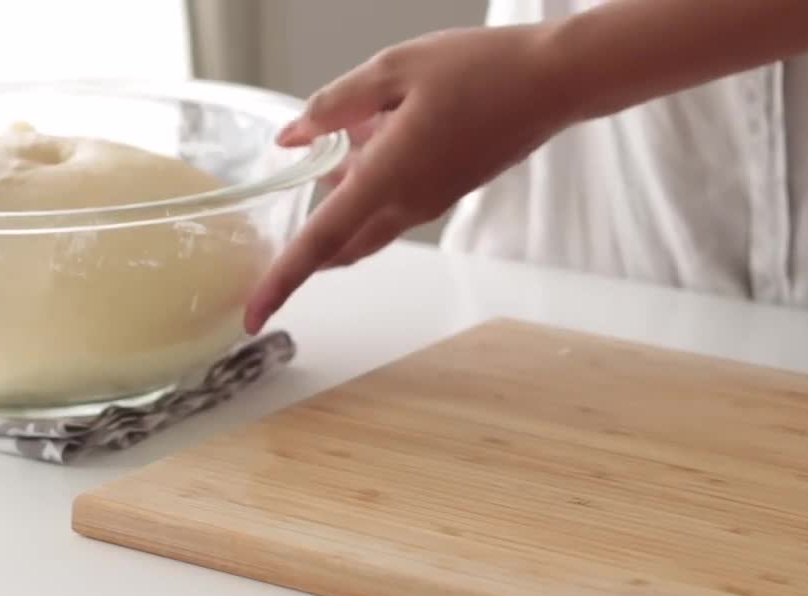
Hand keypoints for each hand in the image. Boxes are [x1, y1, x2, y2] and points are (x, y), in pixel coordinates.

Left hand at [243, 24, 575, 332]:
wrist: (554, 83)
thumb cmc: (483, 69)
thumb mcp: (395, 68)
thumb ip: (336, 105)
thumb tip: (292, 136)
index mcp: (390, 176)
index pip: (322, 241)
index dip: (282, 281)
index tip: (253, 315)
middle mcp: (409, 202)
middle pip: (342, 242)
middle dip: (306, 248)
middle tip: (270, 238)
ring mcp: (431, 200)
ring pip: (366, 220)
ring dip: (340, 200)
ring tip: (329, 148)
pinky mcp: (446, 190)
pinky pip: (392, 200)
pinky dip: (367, 182)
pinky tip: (366, 135)